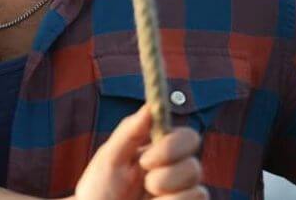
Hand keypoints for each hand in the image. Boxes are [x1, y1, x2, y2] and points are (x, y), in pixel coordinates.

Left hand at [74, 104, 204, 199]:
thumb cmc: (98, 190)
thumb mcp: (109, 158)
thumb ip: (130, 131)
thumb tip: (151, 104)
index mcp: (159, 152)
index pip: (188, 138)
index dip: (174, 146)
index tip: (146, 161)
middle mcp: (175, 172)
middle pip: (194, 167)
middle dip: (166, 177)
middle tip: (144, 184)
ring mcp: (181, 195)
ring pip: (197, 191)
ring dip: (166, 194)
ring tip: (144, 198)